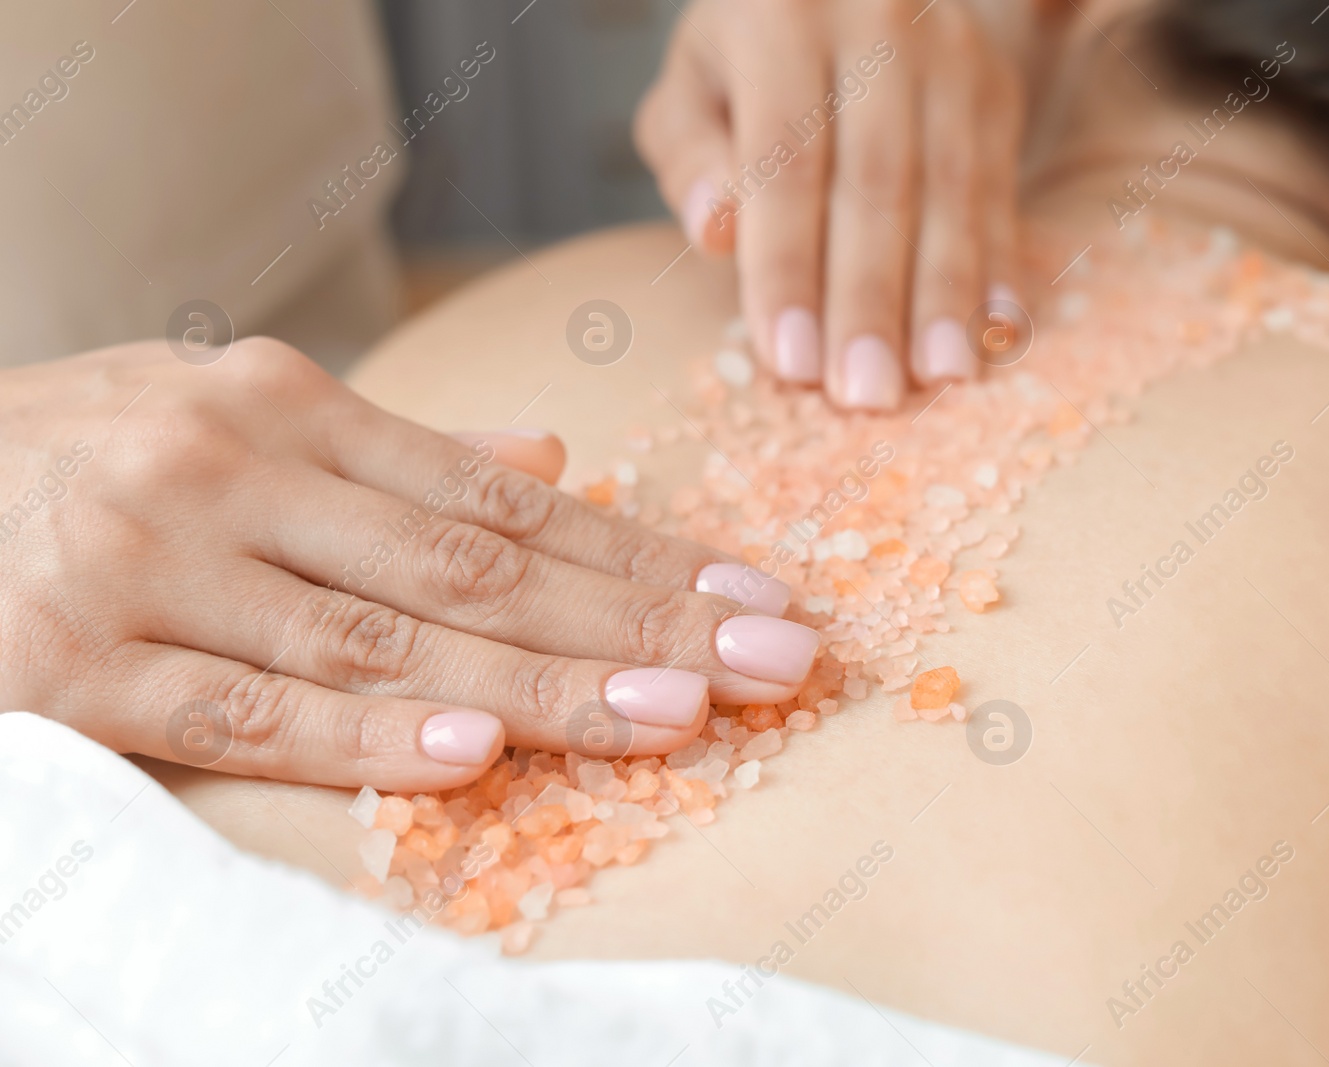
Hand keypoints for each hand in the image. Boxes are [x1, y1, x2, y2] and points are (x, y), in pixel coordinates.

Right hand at [0, 339, 815, 790]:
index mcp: (287, 405)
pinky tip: (473, 749)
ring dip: (545, 683)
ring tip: (676, 714)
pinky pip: (242, 709)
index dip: (642, 553)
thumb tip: (547, 460)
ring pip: (386, 636)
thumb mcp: (226, 418)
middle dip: (640, 620)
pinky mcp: (68, 663)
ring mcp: (151, 563)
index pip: (507, 499)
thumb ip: (389, 454)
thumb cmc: (76, 460)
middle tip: (772, 662)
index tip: (755, 598)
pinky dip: (361, 733)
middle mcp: (232, 469)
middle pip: (480, 565)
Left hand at [635, 0, 1023, 410]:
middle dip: (871, 300)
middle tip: (867, 395)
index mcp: (780, 15)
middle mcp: (876, 19)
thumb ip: (691, 155)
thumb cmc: (744, 60)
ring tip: (938, 381)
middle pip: (876, 181)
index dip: (789, 267)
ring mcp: (949, 50)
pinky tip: (995, 335)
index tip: (790, 362)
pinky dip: (998, 266)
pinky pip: (1000, 187)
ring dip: (945, 295)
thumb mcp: (691, 86)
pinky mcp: (995, 85)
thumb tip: (716, 230)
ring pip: (950, 188)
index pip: (786, 160)